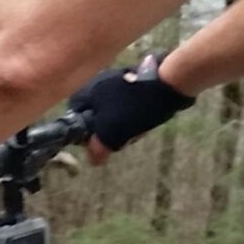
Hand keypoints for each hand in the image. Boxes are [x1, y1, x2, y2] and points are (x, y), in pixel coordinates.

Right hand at [67, 53, 193, 160]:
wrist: (167, 83)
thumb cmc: (133, 107)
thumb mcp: (110, 133)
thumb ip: (97, 148)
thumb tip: (93, 160)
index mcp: (84, 94)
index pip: (76, 123)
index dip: (89, 137)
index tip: (103, 142)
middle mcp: (95, 86)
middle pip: (96, 120)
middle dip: (111, 133)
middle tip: (125, 137)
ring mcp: (114, 83)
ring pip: (113, 116)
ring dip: (124, 127)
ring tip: (139, 127)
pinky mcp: (131, 84)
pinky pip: (127, 106)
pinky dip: (134, 116)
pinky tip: (145, 119)